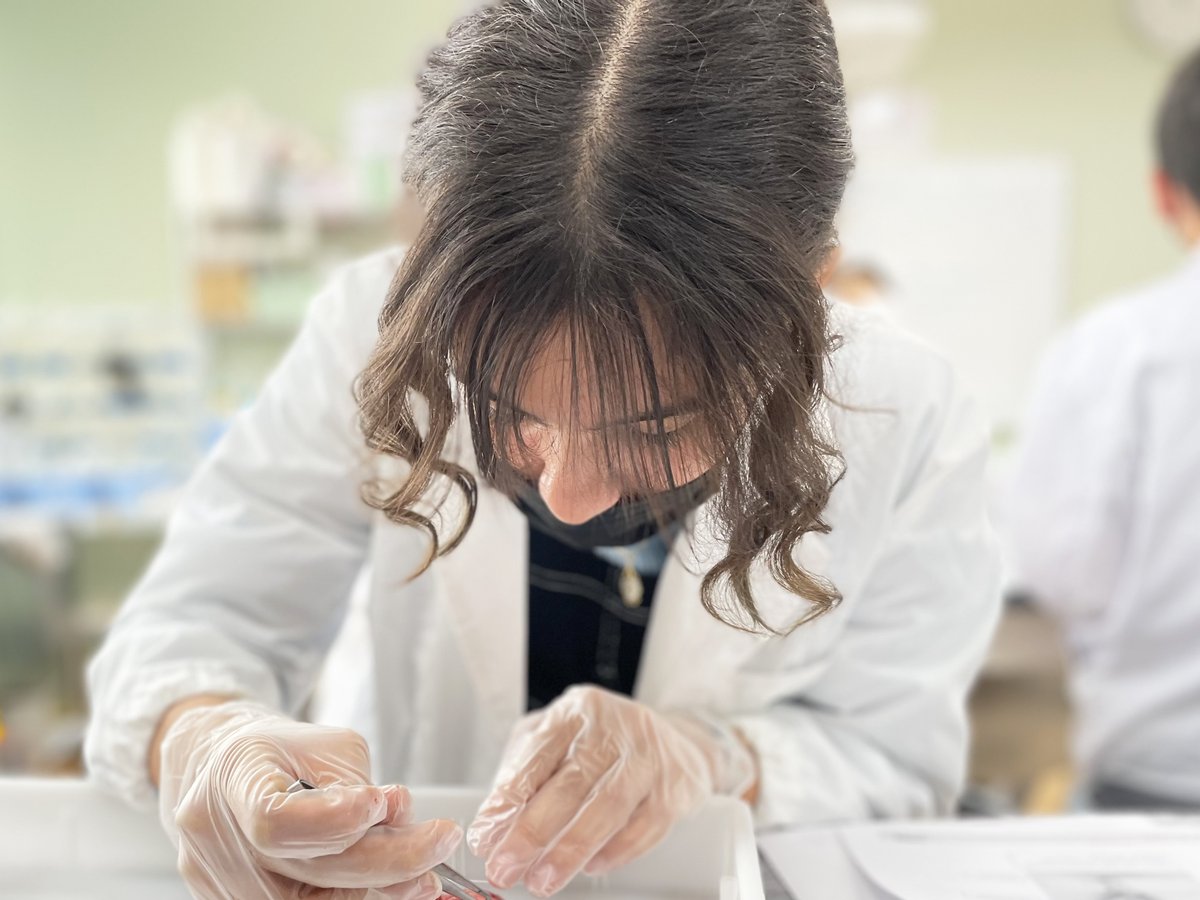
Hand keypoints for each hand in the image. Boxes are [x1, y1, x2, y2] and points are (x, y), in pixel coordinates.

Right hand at [157, 700, 460, 899]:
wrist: (219, 767)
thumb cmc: (278, 750)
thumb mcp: (323, 744)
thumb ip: (358, 784)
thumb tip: (399, 820)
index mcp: (233, 778)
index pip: (274, 820)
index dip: (333, 821)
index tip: (383, 804)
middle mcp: (215, 838)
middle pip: (305, 870)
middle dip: (385, 859)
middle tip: (441, 840)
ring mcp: (221, 880)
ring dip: (378, 888)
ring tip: (427, 873)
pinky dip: (353, 898)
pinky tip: (394, 885)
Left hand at [467, 686, 755, 896]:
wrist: (676, 740)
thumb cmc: (603, 742)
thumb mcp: (556, 739)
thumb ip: (523, 776)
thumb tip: (492, 829)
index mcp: (575, 711)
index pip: (535, 757)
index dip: (507, 802)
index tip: (486, 838)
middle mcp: (613, 727)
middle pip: (570, 784)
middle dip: (532, 833)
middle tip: (506, 867)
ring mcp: (648, 756)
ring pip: (607, 807)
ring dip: (570, 850)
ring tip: (543, 879)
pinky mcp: (674, 786)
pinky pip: (643, 826)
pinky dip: (615, 852)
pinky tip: (591, 867)